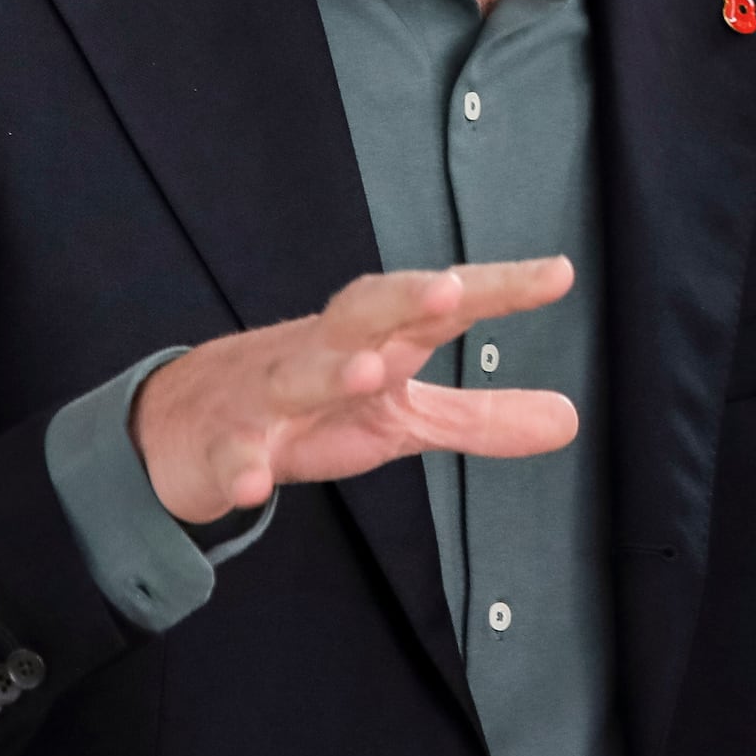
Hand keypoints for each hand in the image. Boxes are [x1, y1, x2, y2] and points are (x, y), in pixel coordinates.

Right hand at [130, 258, 577, 523]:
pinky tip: (253, 481)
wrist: (185, 425)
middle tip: (450, 291)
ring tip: (365, 372)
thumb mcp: (398, 415)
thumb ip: (479, 417)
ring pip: (294, 376)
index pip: (436, 307)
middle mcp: (321, 355)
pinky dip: (238, 466)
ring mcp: (266, 399)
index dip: (495, 289)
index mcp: (370, 342)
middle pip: (361, 316)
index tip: (557, 274)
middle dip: (403, 300)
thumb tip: (570, 418)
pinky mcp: (221, 448)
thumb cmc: (308, 408)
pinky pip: (230, 455)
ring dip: (328, 371)